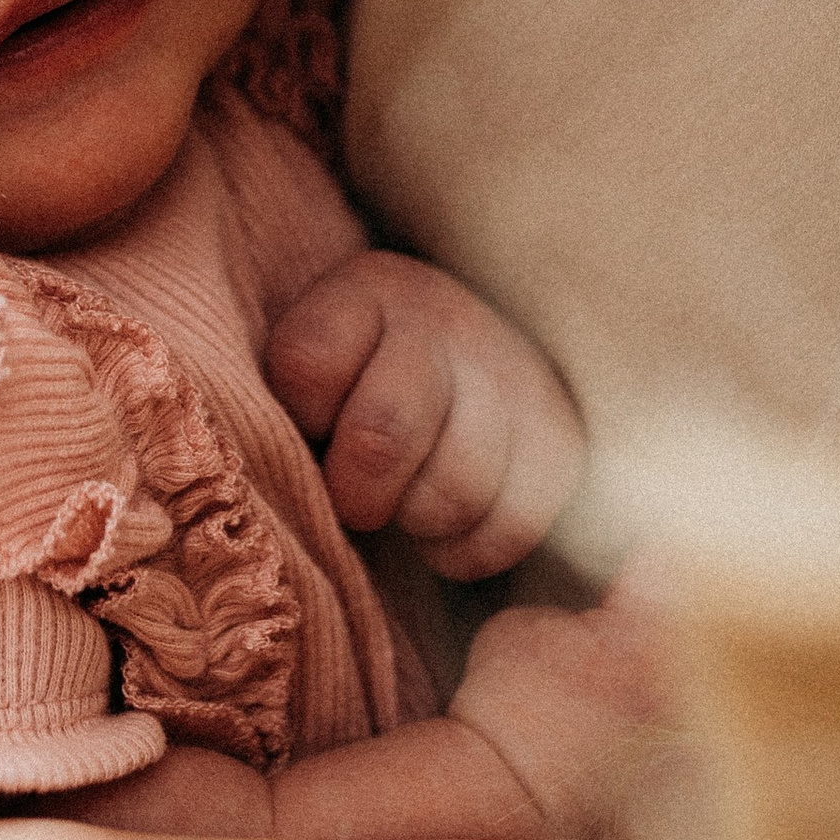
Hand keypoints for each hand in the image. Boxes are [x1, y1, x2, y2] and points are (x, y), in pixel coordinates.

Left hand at [266, 249, 585, 574]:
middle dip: (357, 491)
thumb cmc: (358, 380)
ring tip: (405, 505)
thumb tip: (278, 478)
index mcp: (370, 289)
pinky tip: (446, 525)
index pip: (309, 364)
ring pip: (454, 490)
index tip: (312, 424)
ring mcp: (514, 376)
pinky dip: (466, 549)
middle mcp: (447, 320)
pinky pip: (510, 528)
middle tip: (355, 496)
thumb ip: (287, 400)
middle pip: (383, 435)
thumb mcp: (313, 361)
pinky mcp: (562, 439)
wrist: (467, 360)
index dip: (302, 416)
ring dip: (417, 520)